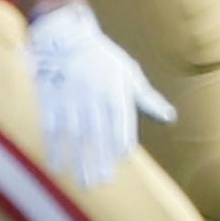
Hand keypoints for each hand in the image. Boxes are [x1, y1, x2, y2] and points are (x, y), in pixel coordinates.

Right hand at [26, 3, 175, 189]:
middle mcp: (92, 96)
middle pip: (97, 132)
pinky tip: (57, 166)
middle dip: (99, 158)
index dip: (120, 134)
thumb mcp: (129, 73)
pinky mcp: (49, 101)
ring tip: (83, 183)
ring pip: (74, 135)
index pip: (119, 116)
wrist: (65, 37)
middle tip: (101, 182)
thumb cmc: (104, 59)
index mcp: (114, 90)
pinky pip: (51, 128)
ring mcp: (69, 99)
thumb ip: (148, 99)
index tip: (122, 155)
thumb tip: (170, 118)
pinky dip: (53, 148)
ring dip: (79, 160)